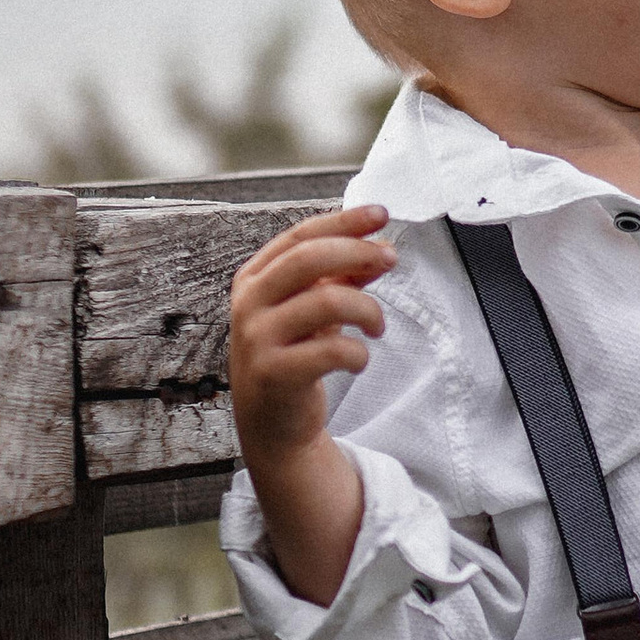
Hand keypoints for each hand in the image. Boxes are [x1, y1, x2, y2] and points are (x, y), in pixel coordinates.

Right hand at [230, 201, 394, 456]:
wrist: (273, 426)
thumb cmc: (294, 357)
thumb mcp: (313, 310)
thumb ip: (341, 277)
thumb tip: (381, 246)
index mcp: (254, 278)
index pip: (301, 235)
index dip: (344, 221)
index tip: (381, 214)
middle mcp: (249, 303)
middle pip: (309, 259)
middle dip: (358, 252)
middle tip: (391, 260)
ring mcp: (258, 338)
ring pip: (328, 301)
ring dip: (367, 309)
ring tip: (377, 325)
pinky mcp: (276, 373)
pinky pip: (333, 350)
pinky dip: (358, 352)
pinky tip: (359, 358)